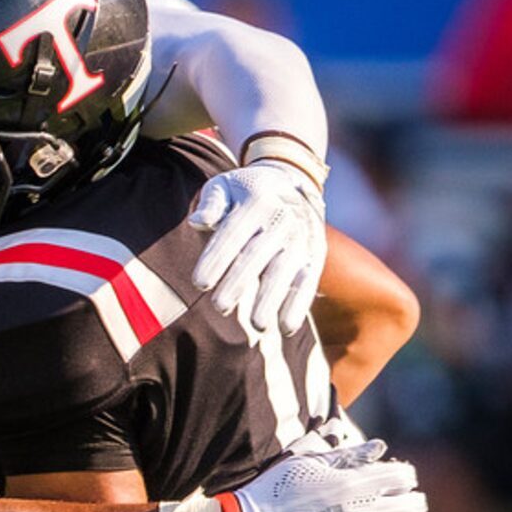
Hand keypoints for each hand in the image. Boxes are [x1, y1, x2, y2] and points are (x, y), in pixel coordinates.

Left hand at [188, 160, 328, 335]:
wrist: (293, 182)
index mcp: (258, 199)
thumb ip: (211, 203)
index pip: (233, 232)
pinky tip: (286, 328)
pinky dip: (298, 305)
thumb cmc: (246, 192)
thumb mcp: (226, 186)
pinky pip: (308, 282)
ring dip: (272, 299)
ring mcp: (301, 238)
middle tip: (220, 306)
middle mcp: (283, 218)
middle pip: (258, 254)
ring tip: (257, 325)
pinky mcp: (314, 255)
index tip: (199, 283)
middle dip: (239, 282)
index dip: (217, 258)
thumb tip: (197, 221)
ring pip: (285, 271)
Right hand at [234, 439, 425, 511]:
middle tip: (398, 507)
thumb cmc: (274, 492)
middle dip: (409, 503)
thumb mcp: (306, 462)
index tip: (393, 482)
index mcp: (354, 483)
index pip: (405, 476)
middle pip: (415, 506)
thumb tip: (380, 446)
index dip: (402, 477)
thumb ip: (346, 454)